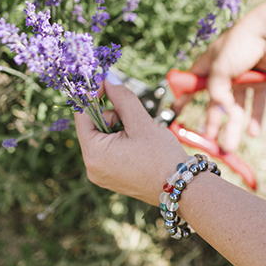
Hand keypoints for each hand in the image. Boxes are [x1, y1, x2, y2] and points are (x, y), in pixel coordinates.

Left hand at [74, 74, 188, 205]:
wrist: (182, 188)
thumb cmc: (162, 157)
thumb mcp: (141, 122)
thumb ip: (122, 98)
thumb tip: (108, 78)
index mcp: (94, 154)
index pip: (83, 115)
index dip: (93, 95)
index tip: (106, 81)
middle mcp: (92, 167)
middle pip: (94, 126)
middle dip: (114, 116)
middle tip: (135, 121)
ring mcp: (100, 174)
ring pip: (103, 137)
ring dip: (120, 128)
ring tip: (141, 137)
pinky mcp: (110, 178)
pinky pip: (109, 151)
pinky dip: (121, 141)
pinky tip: (139, 147)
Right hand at [174, 13, 265, 152]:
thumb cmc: (240, 44)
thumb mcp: (219, 70)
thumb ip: (216, 92)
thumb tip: (221, 109)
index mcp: (209, 65)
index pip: (192, 84)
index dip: (184, 98)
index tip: (176, 112)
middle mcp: (225, 72)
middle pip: (216, 101)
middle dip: (213, 121)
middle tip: (209, 140)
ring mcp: (243, 76)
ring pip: (237, 106)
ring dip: (233, 126)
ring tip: (229, 147)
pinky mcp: (261, 80)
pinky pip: (257, 102)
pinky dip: (255, 117)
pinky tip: (253, 132)